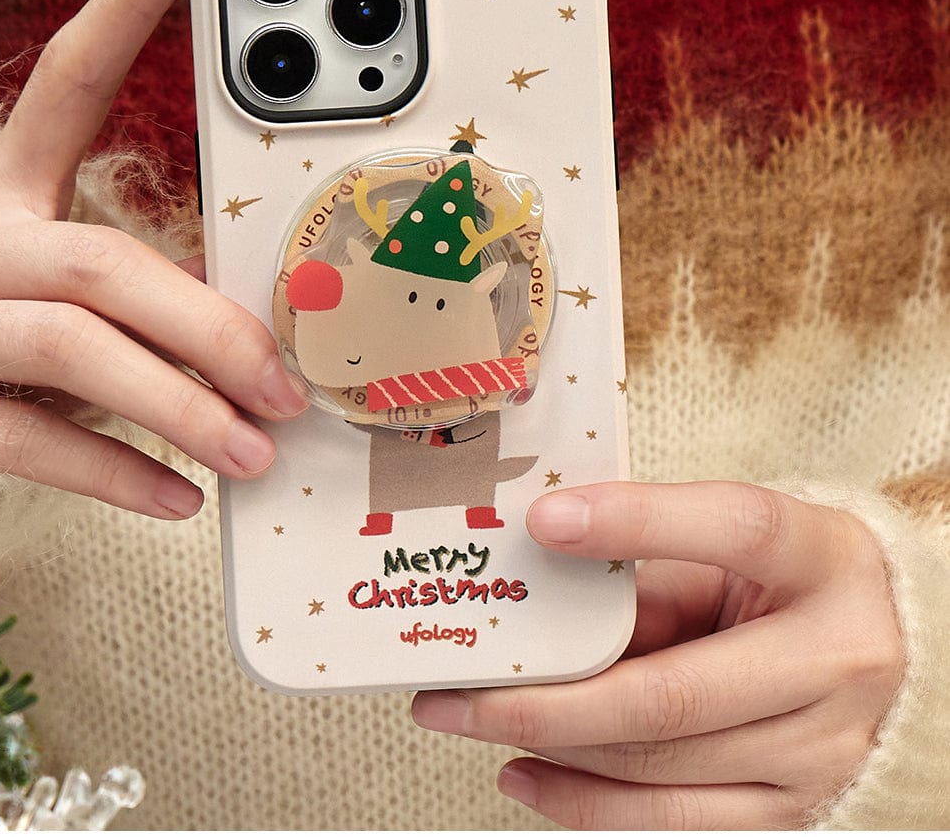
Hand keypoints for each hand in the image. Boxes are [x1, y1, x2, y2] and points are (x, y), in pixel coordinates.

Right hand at [0, 0, 306, 519]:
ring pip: (67, 354)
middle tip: (287, 382)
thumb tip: (278, 315)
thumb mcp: (78, 263)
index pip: (66, 81)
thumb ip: (160, 272)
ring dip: (176, 408)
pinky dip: (113, 471)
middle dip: (207, 328)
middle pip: (101, 266)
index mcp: (12, 183)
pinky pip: (27, 443)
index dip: (123, 5)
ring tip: (255, 447)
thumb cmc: (18, 303)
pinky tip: (180, 495)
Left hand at [411, 480, 903, 828]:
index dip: (636, 522)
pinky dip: (585, 803)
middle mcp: (839, 661)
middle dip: (543, 699)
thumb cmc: (777, 577)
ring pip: (659, 765)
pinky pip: (675, 823)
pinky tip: (521, 772)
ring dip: (547, 746)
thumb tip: (534, 580)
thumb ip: (646, 562)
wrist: (875, 642)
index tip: (542, 521)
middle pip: (671, 694)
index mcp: (823, 560)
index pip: (734, 529)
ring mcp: (823, 751)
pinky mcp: (795, 809)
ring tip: (466, 719)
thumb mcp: (727, 543)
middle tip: (452, 688)